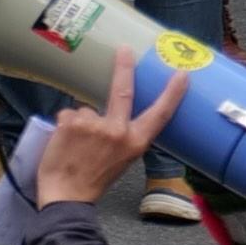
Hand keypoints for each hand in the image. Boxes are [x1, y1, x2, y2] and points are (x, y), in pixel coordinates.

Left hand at [27, 58, 186, 214]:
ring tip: (76, 145)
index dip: (171, 94)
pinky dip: (64, 125)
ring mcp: (94, 125)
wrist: (68, 194)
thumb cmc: (94, 177)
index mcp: (136, 142)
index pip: (159, 114)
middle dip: (124, 67)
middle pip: (122, 91)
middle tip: (124, 50)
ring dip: (80, 122)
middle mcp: (118, 131)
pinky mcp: (72, 122)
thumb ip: (122, 135)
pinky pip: (68, 114)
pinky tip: (64, 142)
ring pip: (86, 110)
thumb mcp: (122, 158)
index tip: (181, 75)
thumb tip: (113, 114)